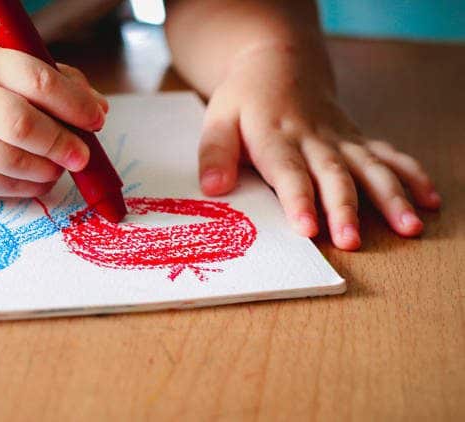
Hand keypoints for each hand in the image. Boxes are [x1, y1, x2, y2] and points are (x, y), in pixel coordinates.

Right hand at [0, 40, 107, 196]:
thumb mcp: (2, 67)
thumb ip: (53, 81)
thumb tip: (97, 109)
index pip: (37, 80)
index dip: (74, 104)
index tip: (96, 119)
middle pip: (22, 126)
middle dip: (61, 144)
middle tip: (82, 157)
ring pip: (13, 162)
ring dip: (48, 170)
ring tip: (58, 167)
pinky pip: (0, 187)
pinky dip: (29, 187)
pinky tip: (37, 178)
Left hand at [197, 43, 440, 249]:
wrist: (279, 64)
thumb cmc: (244, 100)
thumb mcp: (217, 120)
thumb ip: (214, 153)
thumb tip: (213, 188)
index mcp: (275, 138)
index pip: (287, 173)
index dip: (298, 201)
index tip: (308, 228)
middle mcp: (312, 140)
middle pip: (333, 175)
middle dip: (345, 208)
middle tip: (352, 240)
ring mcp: (340, 139)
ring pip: (369, 167)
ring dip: (391, 197)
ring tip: (408, 227)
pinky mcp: (356, 140)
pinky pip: (388, 155)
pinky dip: (411, 175)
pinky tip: (428, 200)